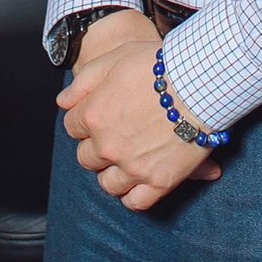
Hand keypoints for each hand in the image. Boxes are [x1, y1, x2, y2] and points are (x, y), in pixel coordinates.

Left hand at [58, 13, 221, 210]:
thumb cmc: (156, 65)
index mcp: (92, 116)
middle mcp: (107, 146)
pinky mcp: (159, 182)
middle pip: (86, 157)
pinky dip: (133, 195)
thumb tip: (62, 102)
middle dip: (96, 147)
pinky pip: (135, 202)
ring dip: (112, 172)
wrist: (199, 81)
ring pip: (107, 183)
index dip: (85, 120)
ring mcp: (133, 167)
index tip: (101, 115)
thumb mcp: (113, 59)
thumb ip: (83, 82)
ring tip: (126, 160)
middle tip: (116, 135)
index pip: (72, 127)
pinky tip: (139, 181)